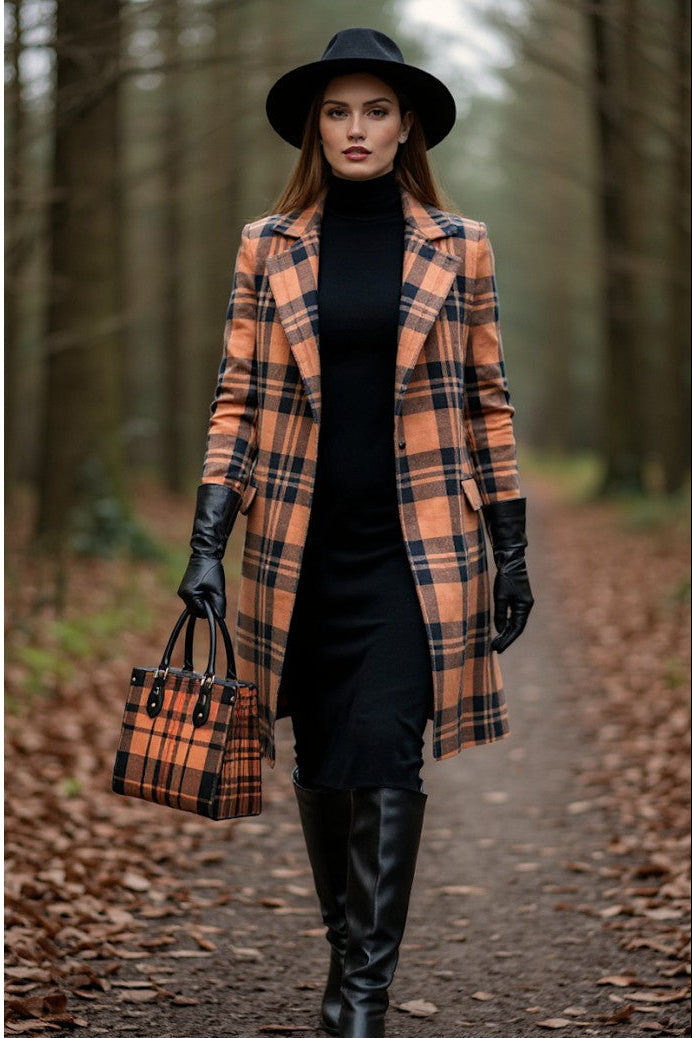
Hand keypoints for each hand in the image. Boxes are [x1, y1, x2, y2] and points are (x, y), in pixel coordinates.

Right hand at [176, 483, 241, 619]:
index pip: (201, 613)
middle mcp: (182, 595)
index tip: (215, 596)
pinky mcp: (185, 588)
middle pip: (197, 610)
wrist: (205, 554)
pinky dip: (202, 596)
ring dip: (205, 600)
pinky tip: (206, 586)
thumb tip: (220, 618)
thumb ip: (219, 606)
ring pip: (196, 604)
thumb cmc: (212, 570)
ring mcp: (182, 591)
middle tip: (213, 591)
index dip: (211, 609)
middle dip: (207, 605)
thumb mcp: (218, 590)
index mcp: (189, 595)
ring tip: (210, 586)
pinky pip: (194, 598)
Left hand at [481, 497, 533, 653]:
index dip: (508, 640)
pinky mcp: (517, 598)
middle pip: (517, 627)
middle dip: (506, 638)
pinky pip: (512, 615)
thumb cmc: (506, 578)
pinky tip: (499, 628)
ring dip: (506, 632)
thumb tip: (500, 629)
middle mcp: (526, 606)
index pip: (517, 629)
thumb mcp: (501, 597)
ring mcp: (522, 602)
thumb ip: (500, 614)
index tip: (498, 649)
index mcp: (524, 607)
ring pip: (515, 622)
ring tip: (496, 642)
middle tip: (495, 648)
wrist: (510, 561)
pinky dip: (506, 623)